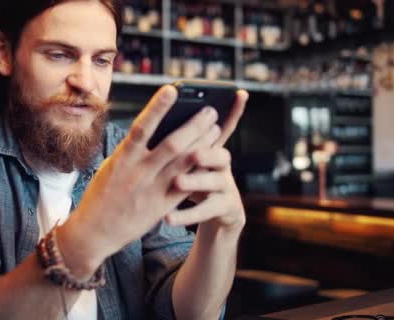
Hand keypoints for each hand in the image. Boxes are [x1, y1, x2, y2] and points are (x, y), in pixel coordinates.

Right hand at [57, 85, 222, 277]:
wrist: (94, 232)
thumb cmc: (101, 194)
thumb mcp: (110, 166)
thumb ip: (132, 150)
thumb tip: (155, 128)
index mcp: (122, 159)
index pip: (142, 127)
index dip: (158, 107)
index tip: (172, 90)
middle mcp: (138, 173)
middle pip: (172, 144)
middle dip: (193, 126)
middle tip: (210, 110)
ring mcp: (151, 191)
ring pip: (183, 164)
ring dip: (202, 144)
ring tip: (215, 128)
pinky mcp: (161, 208)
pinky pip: (186, 186)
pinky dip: (199, 171)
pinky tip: (211, 158)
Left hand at [167, 90, 248, 231]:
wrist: (214, 214)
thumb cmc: (192, 178)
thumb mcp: (185, 160)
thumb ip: (176, 144)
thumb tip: (155, 121)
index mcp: (212, 148)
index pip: (225, 125)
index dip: (235, 110)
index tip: (239, 94)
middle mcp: (223, 164)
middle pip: (218, 154)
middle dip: (206, 150)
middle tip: (193, 152)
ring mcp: (226, 186)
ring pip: (214, 182)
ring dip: (195, 181)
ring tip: (177, 182)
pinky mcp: (225, 208)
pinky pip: (205, 211)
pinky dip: (185, 215)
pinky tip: (168, 218)